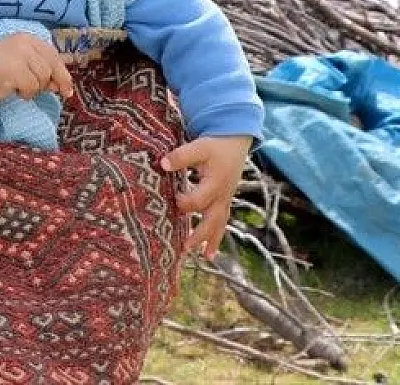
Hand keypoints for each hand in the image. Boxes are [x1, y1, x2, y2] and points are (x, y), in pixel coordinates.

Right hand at [0, 34, 73, 103]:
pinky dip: (25, 93)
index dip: (62, 73)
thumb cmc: (0, 68)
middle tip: (48, 91)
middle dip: (50, 82)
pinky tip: (15, 90)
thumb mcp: (24, 62)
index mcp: (28, 39)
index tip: (66, 89)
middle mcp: (25, 44)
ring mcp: (18, 56)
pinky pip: (31, 87)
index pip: (53, 55)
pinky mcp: (12, 70)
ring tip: (21, 87)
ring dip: (34, 88)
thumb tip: (63, 85)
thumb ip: (42, 68)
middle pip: (50, 67)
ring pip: (42, 78)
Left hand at [162, 135, 252, 258]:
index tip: (174, 198)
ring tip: (206, 257)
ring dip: (211, 240)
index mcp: (215, 183)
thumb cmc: (216, 145)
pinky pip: (222, 221)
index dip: (186, 202)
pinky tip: (210, 251)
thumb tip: (162, 164)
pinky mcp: (225, 201)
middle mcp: (222, 195)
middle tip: (185, 248)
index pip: (199, 200)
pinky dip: (216, 235)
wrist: (237, 142)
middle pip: (212, 220)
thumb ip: (181, 156)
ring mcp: (225, 200)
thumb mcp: (199, 147)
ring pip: (219, 224)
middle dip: (200, 234)